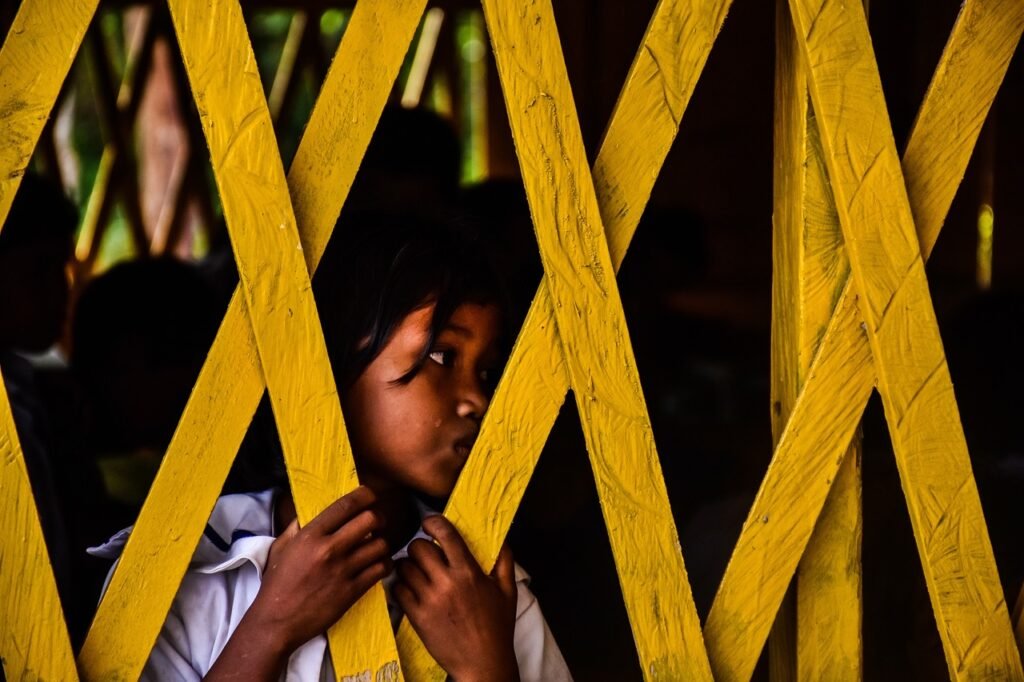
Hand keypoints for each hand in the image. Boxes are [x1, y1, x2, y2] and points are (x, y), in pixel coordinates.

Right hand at [244, 485, 391, 651]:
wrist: (277, 622)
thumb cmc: (276, 585)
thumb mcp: (280, 549)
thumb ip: (296, 528)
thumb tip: (309, 513)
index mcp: (311, 535)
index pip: (346, 505)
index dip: (365, 495)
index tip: (370, 495)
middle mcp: (330, 549)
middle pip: (370, 520)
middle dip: (378, 518)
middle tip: (377, 523)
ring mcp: (343, 570)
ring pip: (381, 545)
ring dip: (382, 543)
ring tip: (377, 546)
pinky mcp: (352, 591)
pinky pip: (381, 569)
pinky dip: (385, 564)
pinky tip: (379, 564)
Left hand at [393, 516, 519, 681]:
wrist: (483, 663)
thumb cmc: (497, 627)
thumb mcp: (508, 590)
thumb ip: (504, 560)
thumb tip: (501, 536)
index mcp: (469, 572)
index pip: (445, 534)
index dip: (432, 522)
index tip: (429, 524)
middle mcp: (447, 583)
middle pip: (417, 547)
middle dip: (419, 547)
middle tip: (424, 554)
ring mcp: (430, 600)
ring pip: (404, 567)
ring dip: (407, 566)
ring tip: (415, 572)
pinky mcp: (417, 617)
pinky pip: (397, 590)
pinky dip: (400, 586)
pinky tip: (409, 589)